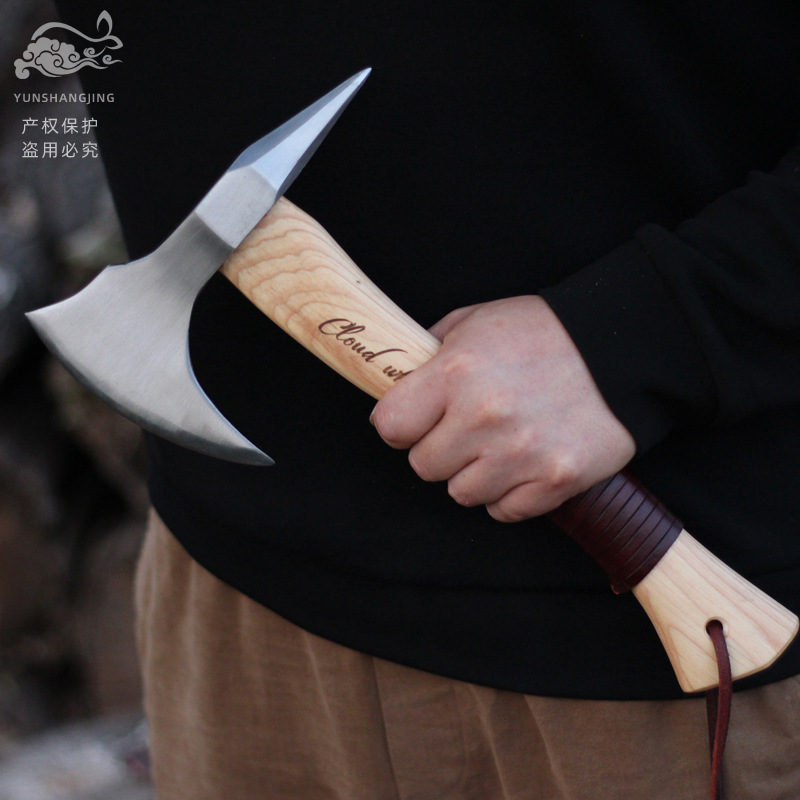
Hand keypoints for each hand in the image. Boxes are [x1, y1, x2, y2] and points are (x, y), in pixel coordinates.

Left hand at [370, 296, 635, 520]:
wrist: (623, 347)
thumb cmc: (543, 331)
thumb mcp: (475, 321)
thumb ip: (429, 353)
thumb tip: (397, 384)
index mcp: (456, 372)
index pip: (390, 426)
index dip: (400, 424)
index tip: (415, 419)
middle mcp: (484, 416)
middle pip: (423, 466)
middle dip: (439, 449)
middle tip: (466, 428)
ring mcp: (522, 453)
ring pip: (463, 493)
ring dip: (475, 473)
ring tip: (501, 442)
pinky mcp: (556, 480)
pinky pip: (505, 511)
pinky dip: (510, 493)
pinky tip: (525, 462)